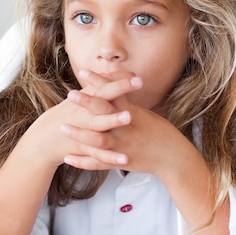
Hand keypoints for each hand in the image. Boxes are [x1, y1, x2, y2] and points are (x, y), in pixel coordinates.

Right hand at [23, 70, 140, 170]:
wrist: (45, 138)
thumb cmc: (71, 114)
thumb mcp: (84, 97)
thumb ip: (103, 84)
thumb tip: (124, 72)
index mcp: (87, 100)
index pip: (105, 85)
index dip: (120, 79)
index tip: (136, 74)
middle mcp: (85, 113)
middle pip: (103, 98)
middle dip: (119, 89)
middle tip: (139, 82)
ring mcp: (83, 131)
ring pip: (99, 124)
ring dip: (112, 120)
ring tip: (129, 116)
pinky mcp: (82, 149)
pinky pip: (97, 156)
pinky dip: (110, 158)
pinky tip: (125, 160)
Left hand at [61, 70, 200, 177]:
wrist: (172, 158)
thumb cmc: (160, 133)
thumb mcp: (144, 114)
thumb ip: (125, 104)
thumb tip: (112, 88)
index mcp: (132, 114)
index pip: (114, 93)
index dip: (99, 81)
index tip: (83, 71)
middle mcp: (126, 129)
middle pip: (104, 113)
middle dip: (86, 103)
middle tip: (70, 94)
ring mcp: (122, 147)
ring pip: (97, 140)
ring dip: (79, 134)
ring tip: (63, 127)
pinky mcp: (120, 162)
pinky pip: (98, 163)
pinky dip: (82, 161)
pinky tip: (67, 158)